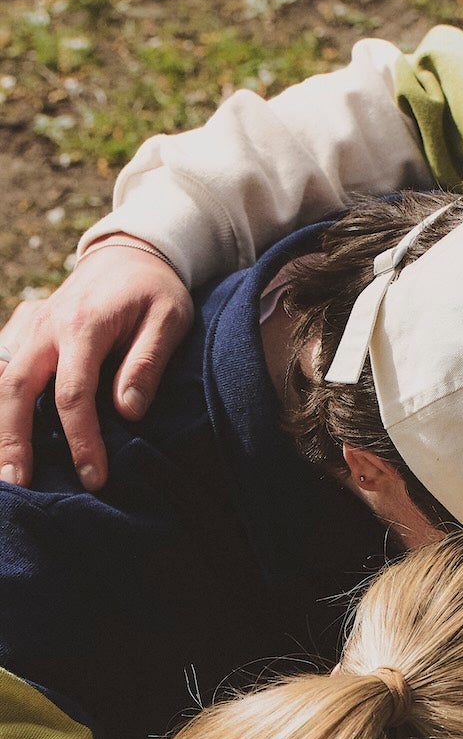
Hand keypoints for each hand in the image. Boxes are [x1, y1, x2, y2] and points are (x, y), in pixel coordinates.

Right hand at [0, 238, 191, 490]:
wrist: (129, 255)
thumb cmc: (155, 293)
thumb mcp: (169, 320)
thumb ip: (147, 363)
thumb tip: (127, 410)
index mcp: (82, 326)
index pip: (73, 395)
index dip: (82, 441)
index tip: (95, 478)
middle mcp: (44, 326)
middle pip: (17, 388)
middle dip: (13, 439)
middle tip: (17, 483)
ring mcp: (28, 325)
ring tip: (3, 471)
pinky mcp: (22, 329)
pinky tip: (0, 435)